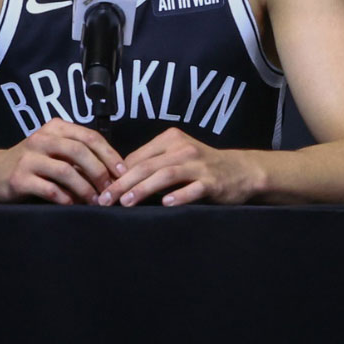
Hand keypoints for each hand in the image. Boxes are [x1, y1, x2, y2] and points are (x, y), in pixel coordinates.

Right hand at [0, 118, 123, 204]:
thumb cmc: (33, 163)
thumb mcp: (55, 150)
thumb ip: (79, 154)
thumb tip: (113, 172)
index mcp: (56, 128)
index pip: (90, 137)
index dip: (110, 155)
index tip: (122, 172)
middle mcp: (42, 139)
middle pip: (80, 152)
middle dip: (100, 172)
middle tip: (110, 189)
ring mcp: (28, 158)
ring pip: (65, 171)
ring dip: (85, 188)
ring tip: (95, 201)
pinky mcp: (19, 179)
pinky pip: (49, 189)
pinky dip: (65, 198)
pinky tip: (74, 205)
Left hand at [100, 128, 261, 206]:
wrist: (241, 171)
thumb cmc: (203, 165)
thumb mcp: (178, 156)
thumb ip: (153, 163)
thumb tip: (118, 179)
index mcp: (171, 140)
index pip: (137, 157)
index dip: (116, 174)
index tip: (101, 189)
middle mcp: (184, 149)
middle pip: (147, 166)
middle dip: (122, 183)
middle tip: (105, 199)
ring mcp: (199, 165)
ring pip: (166, 175)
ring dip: (143, 189)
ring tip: (126, 202)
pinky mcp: (213, 181)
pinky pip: (193, 188)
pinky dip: (179, 195)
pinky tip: (166, 203)